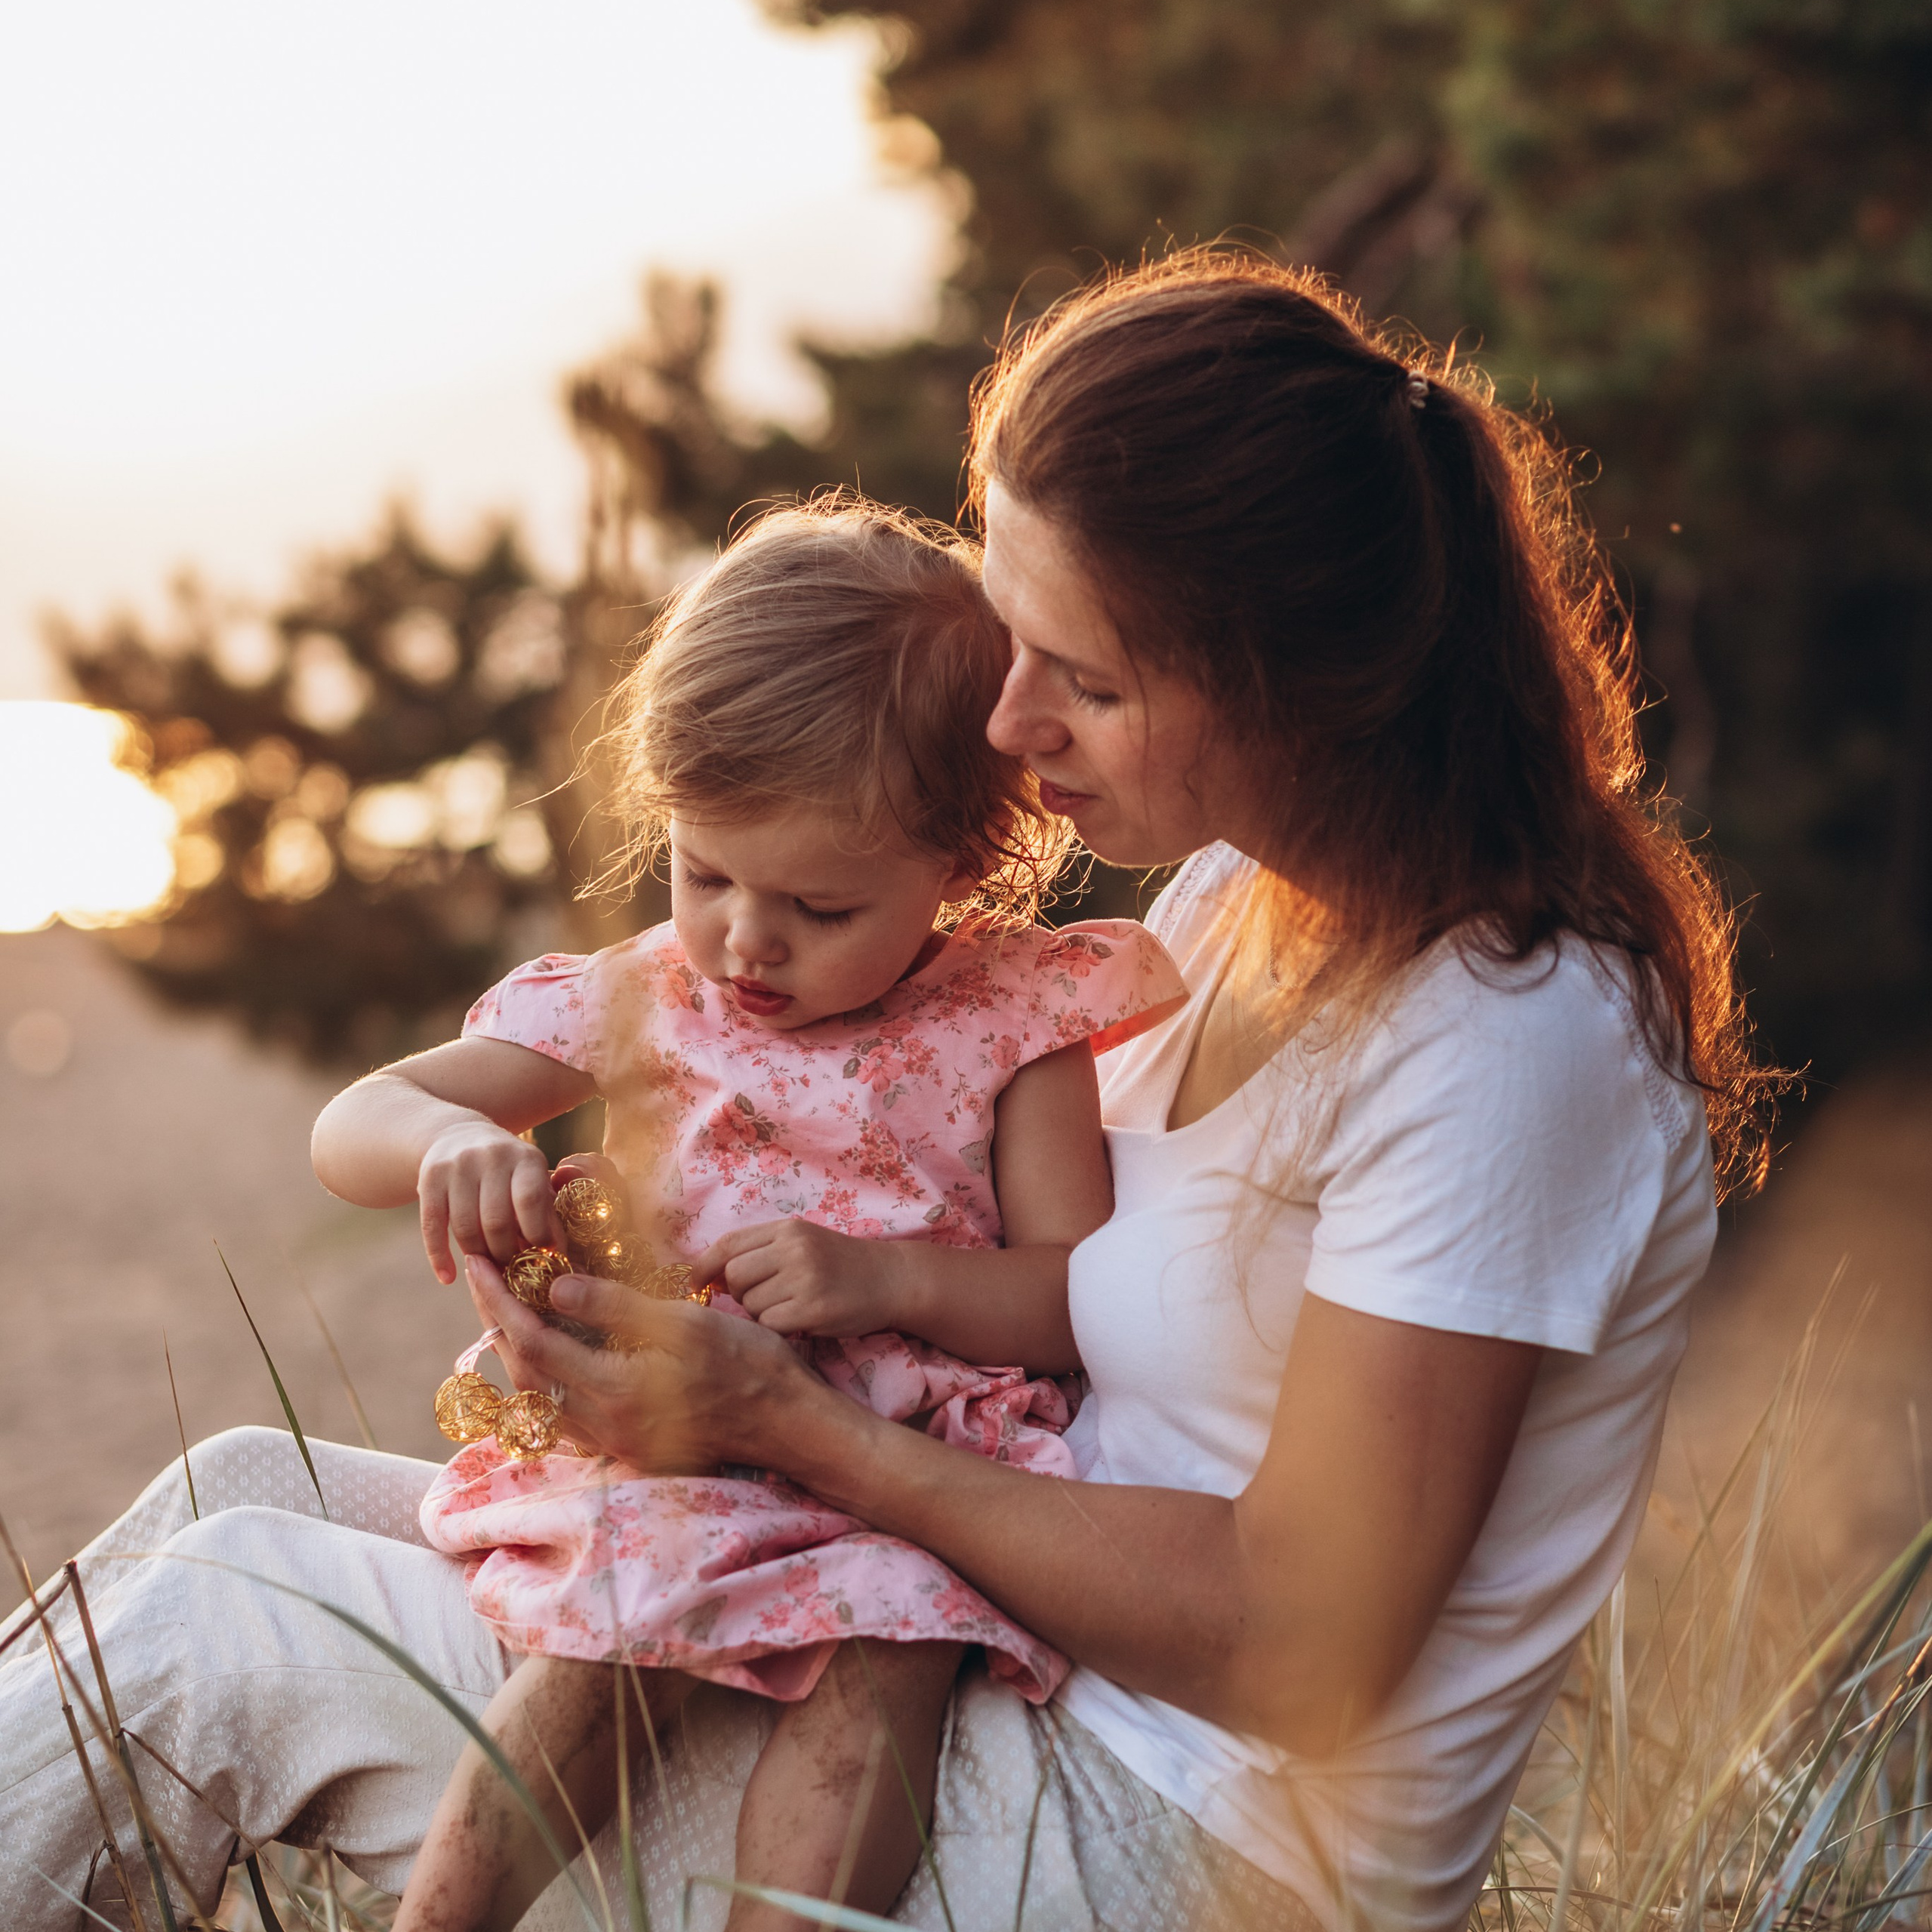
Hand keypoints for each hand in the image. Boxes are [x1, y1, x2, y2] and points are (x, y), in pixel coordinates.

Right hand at [417, 1119, 558, 1283]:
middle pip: (496, 1221)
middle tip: (510, 1269)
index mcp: (525, 1157)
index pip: (530, 1201)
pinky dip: (439, 1256)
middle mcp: (491, 1156)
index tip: (541, 1256)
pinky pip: (433, 1226)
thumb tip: (557, 1251)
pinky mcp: (429, 1177)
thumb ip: (546, 1210)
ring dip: (477, 1256)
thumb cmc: (508, 1170)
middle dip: (505, 1253)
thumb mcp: (532, 1178)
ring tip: (487, 1268)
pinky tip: (448, 1277)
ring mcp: (457, 1165)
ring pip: (465, 1228)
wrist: (458, 1135)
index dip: (537, 1234)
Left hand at [465, 1253, 808, 1471]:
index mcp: (614, 1392)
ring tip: (506, 1309)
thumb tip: (553, 1289)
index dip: (498, 1299)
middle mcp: (605, 1426)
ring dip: (517, 1352)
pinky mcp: (630, 1445)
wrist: (789, 1424)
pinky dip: (546, 1379)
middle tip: (484, 1278)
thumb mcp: (685, 1324)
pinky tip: (550, 1356)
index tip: (478, 1262)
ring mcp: (616, 1442)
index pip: (532, 1341)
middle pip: (526, 1373)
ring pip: (542, 1398)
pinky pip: (566, 1414)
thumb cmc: (748, 1364)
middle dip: (497, 1322)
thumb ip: (616, 1308)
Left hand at [693, 1218, 906, 1336]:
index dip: (703, 1266)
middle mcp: (794, 1248)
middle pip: (735, 1276)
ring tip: (789, 1306)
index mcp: (787, 1229)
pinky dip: (779, 1328)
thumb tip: (709, 1276)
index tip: (694, 1284)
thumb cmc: (838, 1264)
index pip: (728, 1244)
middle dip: (740, 1293)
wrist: (889, 1279)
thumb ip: (760, 1252)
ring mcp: (805, 1278)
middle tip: (764, 1298)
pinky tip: (800, 1319)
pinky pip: (771, 1325)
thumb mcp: (801, 1244)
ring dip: (762, 1312)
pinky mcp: (814, 1309)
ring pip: (752, 1304)